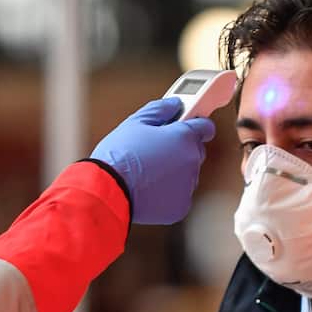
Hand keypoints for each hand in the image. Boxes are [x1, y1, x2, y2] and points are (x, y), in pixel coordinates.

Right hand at [91, 98, 215, 224]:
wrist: (106, 190)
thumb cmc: (118, 156)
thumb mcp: (134, 123)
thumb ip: (159, 109)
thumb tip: (174, 104)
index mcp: (184, 137)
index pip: (205, 127)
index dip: (195, 125)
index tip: (187, 126)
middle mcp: (191, 161)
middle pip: (195, 151)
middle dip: (180, 149)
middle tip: (156, 152)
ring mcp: (187, 185)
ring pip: (187, 175)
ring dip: (174, 172)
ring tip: (147, 172)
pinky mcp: (180, 206)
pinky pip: (179, 195)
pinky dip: (167, 193)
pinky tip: (148, 188)